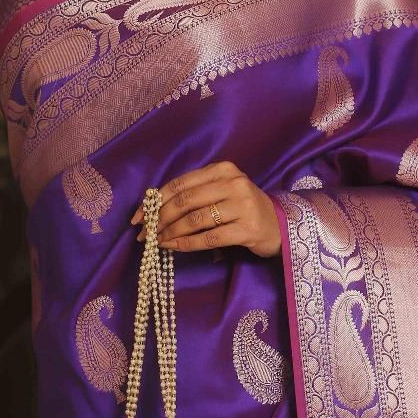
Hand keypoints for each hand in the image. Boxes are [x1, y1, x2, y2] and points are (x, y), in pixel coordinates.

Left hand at [129, 161, 281, 258]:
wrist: (279, 225)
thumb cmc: (242, 209)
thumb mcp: (221, 192)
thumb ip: (194, 194)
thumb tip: (152, 209)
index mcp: (222, 169)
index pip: (180, 183)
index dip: (155, 201)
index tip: (138, 216)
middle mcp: (233, 183)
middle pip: (185, 201)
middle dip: (159, 219)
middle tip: (145, 234)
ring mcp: (242, 206)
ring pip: (194, 220)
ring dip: (170, 233)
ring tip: (157, 242)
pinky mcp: (248, 229)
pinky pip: (209, 238)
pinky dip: (186, 244)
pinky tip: (173, 247)